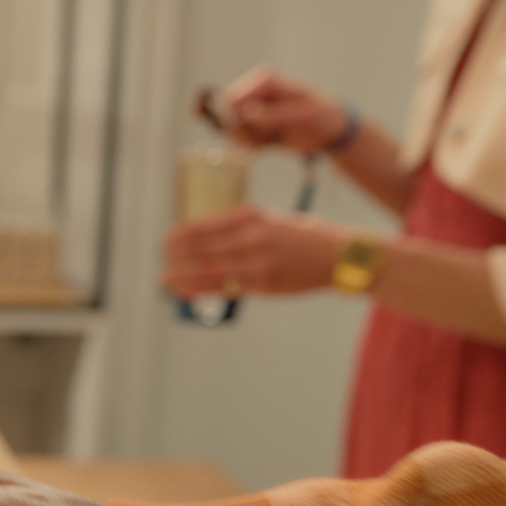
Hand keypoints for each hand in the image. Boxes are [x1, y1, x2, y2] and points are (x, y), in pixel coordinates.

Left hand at [163, 204, 347, 297]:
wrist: (341, 254)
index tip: (168, 240)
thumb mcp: (272, 219)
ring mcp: (258, 261)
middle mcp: (251, 235)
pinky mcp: (265, 283)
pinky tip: (185, 290)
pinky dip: (201, 289)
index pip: (204, 225)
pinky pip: (225, 288)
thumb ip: (243, 226)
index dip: (180, 235)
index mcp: (251, 214)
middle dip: (177, 255)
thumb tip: (208, 238)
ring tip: (165, 278)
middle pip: (201, 248)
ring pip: (209, 270)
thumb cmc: (305, 236)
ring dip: (182, 275)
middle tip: (164, 258)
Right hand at [220, 66, 354, 155]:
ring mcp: (251, 110)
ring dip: (248, 141)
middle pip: (228, 115)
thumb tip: (246, 112)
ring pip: (232, 130)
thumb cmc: (318, 116)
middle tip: (266, 139)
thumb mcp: (299, 115)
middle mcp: (253, 93)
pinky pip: (240, 140)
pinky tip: (266, 147)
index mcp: (263, 81)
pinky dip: (251, 147)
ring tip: (270, 140)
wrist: (328, 130)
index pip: (233, 99)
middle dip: (243, 132)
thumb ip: (272, 115)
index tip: (258, 130)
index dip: (239, 118)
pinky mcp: (252, 126)